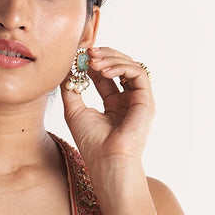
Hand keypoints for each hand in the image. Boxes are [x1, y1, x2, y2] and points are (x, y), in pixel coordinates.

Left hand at [60, 46, 154, 169]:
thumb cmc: (92, 143)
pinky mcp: (147, 100)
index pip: (106, 74)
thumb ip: (71, 89)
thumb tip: (67, 68)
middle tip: (87, 52)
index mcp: (114, 104)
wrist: (107, 161)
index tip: (79, 55)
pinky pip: (138, 73)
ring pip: (130, 66)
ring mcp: (139, 100)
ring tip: (93, 61)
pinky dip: (121, 67)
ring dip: (111, 59)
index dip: (93, 62)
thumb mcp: (74, 111)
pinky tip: (103, 70)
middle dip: (104, 56)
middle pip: (120, 66)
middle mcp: (128, 100)